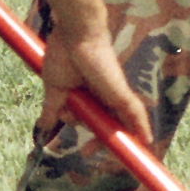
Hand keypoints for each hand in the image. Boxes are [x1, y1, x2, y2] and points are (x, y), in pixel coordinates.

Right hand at [38, 15, 150, 141]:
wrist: (73, 35)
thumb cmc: (63, 55)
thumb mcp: (55, 90)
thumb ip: (53, 110)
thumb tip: (44, 128)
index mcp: (88, 96)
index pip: (94, 122)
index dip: (91, 138)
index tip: (85, 151)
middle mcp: (103, 96)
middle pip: (108, 125)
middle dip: (101, 143)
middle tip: (88, 153)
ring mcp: (114, 94)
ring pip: (123, 123)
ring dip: (122, 140)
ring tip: (118, 155)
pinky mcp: (120, 91)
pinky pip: (135, 111)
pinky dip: (141, 125)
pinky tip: (146, 140)